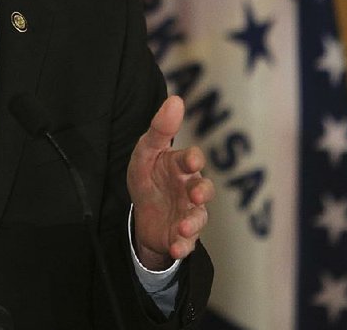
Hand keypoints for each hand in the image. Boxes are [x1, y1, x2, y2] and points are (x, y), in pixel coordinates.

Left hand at [127, 95, 213, 269]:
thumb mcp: (144, 153)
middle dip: (202, 190)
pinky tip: (176, 247)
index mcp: (180, 166)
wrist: (142, 215)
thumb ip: (159, 129)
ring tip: (182, 226)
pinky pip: (188, 242)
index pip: (192, 158)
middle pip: (204, 188)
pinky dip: (183, 245)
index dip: (193, 159)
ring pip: (199, 217)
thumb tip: (176, 99)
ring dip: (192, 222)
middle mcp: (189, 188)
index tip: (191, 161)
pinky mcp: (183, 235)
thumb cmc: (147, 177)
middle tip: (194, 193)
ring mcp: (189, 212)